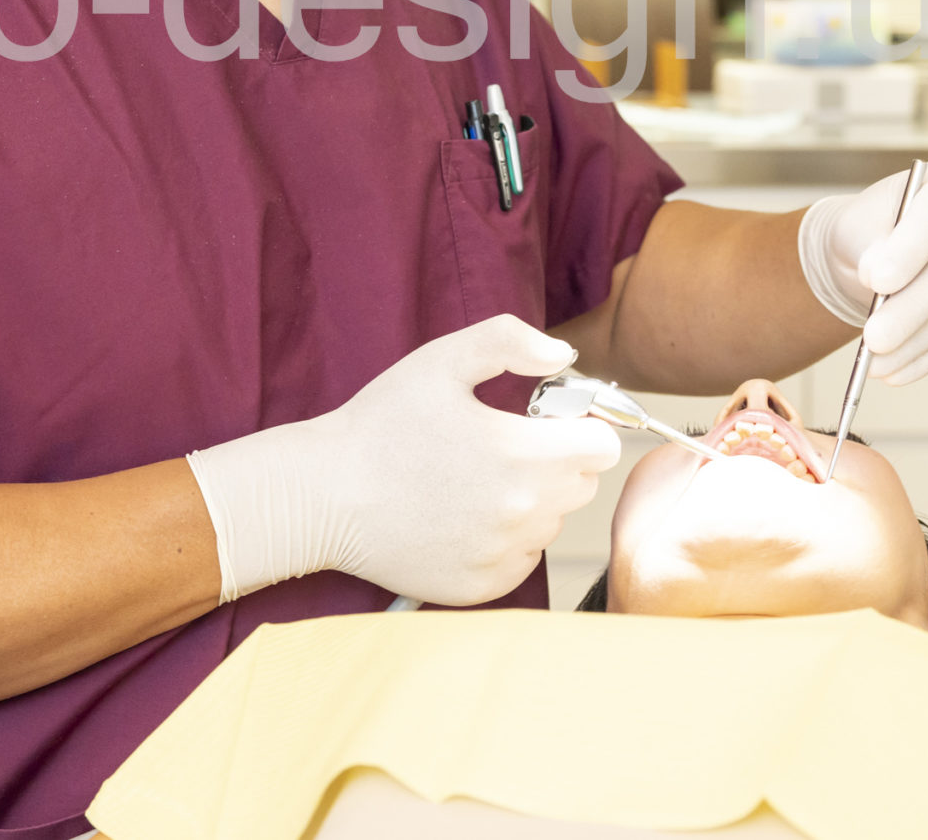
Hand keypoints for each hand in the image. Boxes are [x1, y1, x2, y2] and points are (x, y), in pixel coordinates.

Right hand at [183, 315, 620, 606]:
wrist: (324, 496)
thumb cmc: (380, 424)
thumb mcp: (441, 360)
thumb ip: (511, 341)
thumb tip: (563, 355)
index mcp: (523, 456)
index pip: (602, 446)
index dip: (579, 424)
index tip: (546, 419)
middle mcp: (522, 514)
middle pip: (580, 484)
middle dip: (556, 459)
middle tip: (502, 443)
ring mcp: (503, 556)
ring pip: (550, 522)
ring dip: (530, 499)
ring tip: (474, 479)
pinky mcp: (482, 587)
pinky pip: (521, 558)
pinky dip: (506, 537)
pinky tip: (462, 514)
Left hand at [800, 159, 927, 383]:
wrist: (880, 252)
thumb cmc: (867, 232)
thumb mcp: (855, 226)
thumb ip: (866, 243)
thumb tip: (878, 278)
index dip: (911, 247)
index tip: (875, 281)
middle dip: (911, 308)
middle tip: (873, 340)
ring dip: (918, 341)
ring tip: (876, 363)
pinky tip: (898, 372)